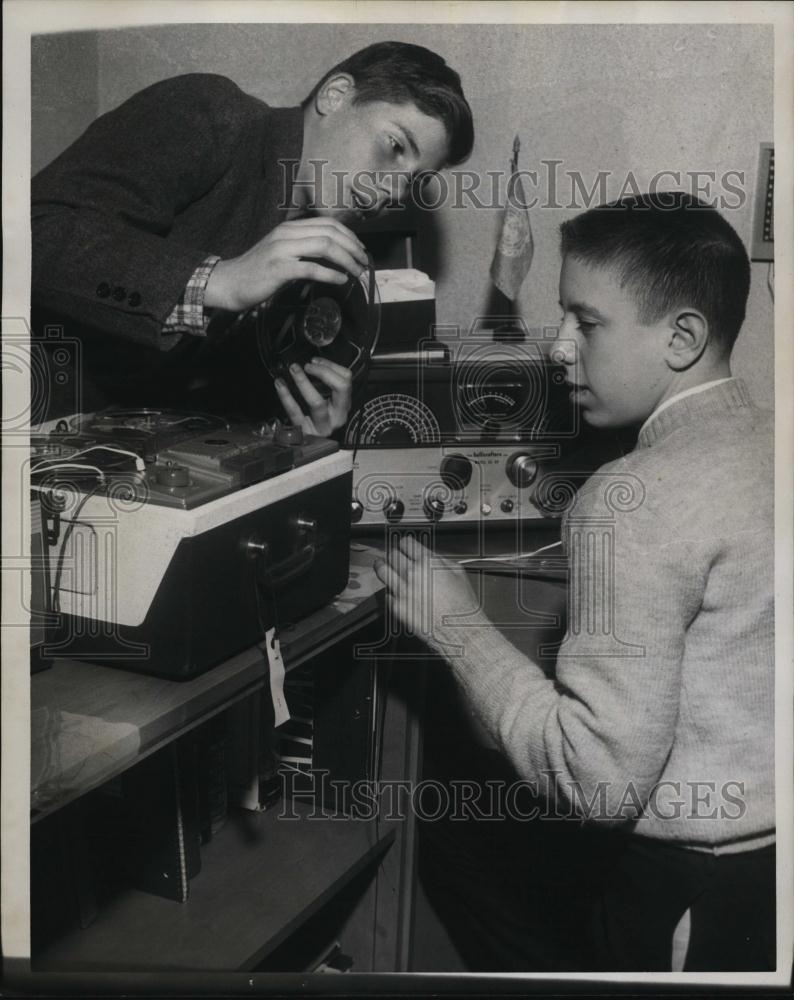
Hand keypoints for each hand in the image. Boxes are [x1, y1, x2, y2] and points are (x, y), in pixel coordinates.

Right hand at [205, 218, 368, 311]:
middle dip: (353, 247)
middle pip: (330, 233)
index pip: (328, 224)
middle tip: (364, 262)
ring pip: (324, 246)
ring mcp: (282, 250)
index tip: (360, 250)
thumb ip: (303, 249)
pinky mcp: (279, 268)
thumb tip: (332, 256)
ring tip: (357, 272)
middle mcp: (287, 234)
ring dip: (346, 260)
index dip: (349, 236)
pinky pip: (311, 268)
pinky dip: (331, 274)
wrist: (229, 283)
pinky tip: (341, 280)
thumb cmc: (258, 272)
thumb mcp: (282, 253)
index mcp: (290, 228)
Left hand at [274, 357, 352, 435]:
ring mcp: (323, 426)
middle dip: (323, 372)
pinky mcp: (307, 433)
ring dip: (303, 382)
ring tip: (293, 370)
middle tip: (307, 366)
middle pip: (341, 387)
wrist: (307, 445)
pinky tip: (280, 385)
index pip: (346, 380)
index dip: (331, 366)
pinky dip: (286, 396)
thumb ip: (325, 385)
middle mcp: (338, 415)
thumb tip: (313, 364)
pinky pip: (296, 413)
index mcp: (343, 405)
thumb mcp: (326, 402)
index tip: (315, 361)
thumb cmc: (315, 419)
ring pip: (318, 402)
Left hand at [374, 535, 479, 645]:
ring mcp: (402, 591)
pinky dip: (391, 591)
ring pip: (382, 571)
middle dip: (394, 555)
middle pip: (392, 555)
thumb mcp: (458, 572)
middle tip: (395, 558)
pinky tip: (398, 592)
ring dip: (383, 567)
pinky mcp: (397, 607)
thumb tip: (427, 555)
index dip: (405, 544)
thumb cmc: (461, 604)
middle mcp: (412, 574)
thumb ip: (439, 559)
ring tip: (382, 566)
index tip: (404, 547)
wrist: (458, 629)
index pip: (406, 543)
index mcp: (428, 563)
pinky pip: (387, 593)